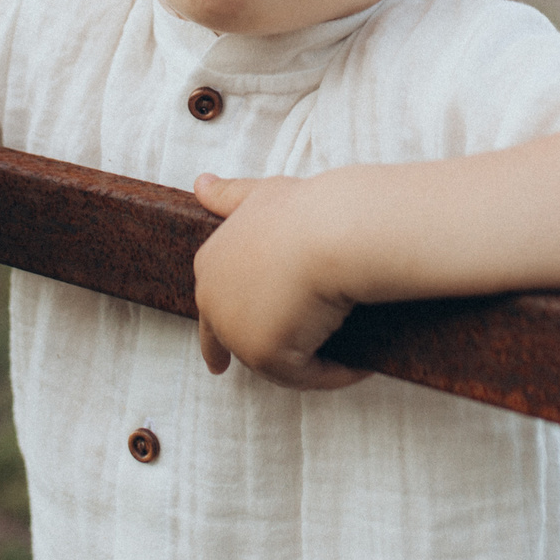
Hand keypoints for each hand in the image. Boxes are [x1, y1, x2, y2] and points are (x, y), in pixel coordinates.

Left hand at [191, 172, 368, 390]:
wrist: (331, 231)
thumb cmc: (306, 209)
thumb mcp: (262, 195)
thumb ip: (229, 196)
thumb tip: (200, 183)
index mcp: (210, 265)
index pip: (212, 310)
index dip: (222, 334)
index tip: (221, 362)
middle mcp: (213, 302)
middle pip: (239, 342)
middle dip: (267, 355)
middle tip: (302, 365)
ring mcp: (235, 331)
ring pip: (275, 362)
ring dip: (309, 365)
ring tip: (345, 359)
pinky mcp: (265, 355)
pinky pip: (306, 375)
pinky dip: (334, 373)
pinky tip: (359, 366)